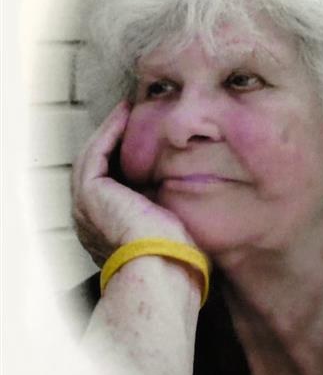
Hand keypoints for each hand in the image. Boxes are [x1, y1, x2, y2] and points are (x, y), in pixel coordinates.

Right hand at [71, 101, 192, 265]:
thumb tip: (187, 183)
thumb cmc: (174, 254)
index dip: (122, 156)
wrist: (162, 265)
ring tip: (127, 109)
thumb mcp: (168, 222)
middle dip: (113, 138)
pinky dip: (109, 131)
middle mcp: (89, 218)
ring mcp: (84, 206)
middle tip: (130, 113)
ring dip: (110, 130)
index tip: (142, 135)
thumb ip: (166, 203)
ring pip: (93, 156)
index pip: (111, 183)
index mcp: (107, 228)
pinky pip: (95, 152)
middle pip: (98, 167)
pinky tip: (125, 115)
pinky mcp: (88, 192)